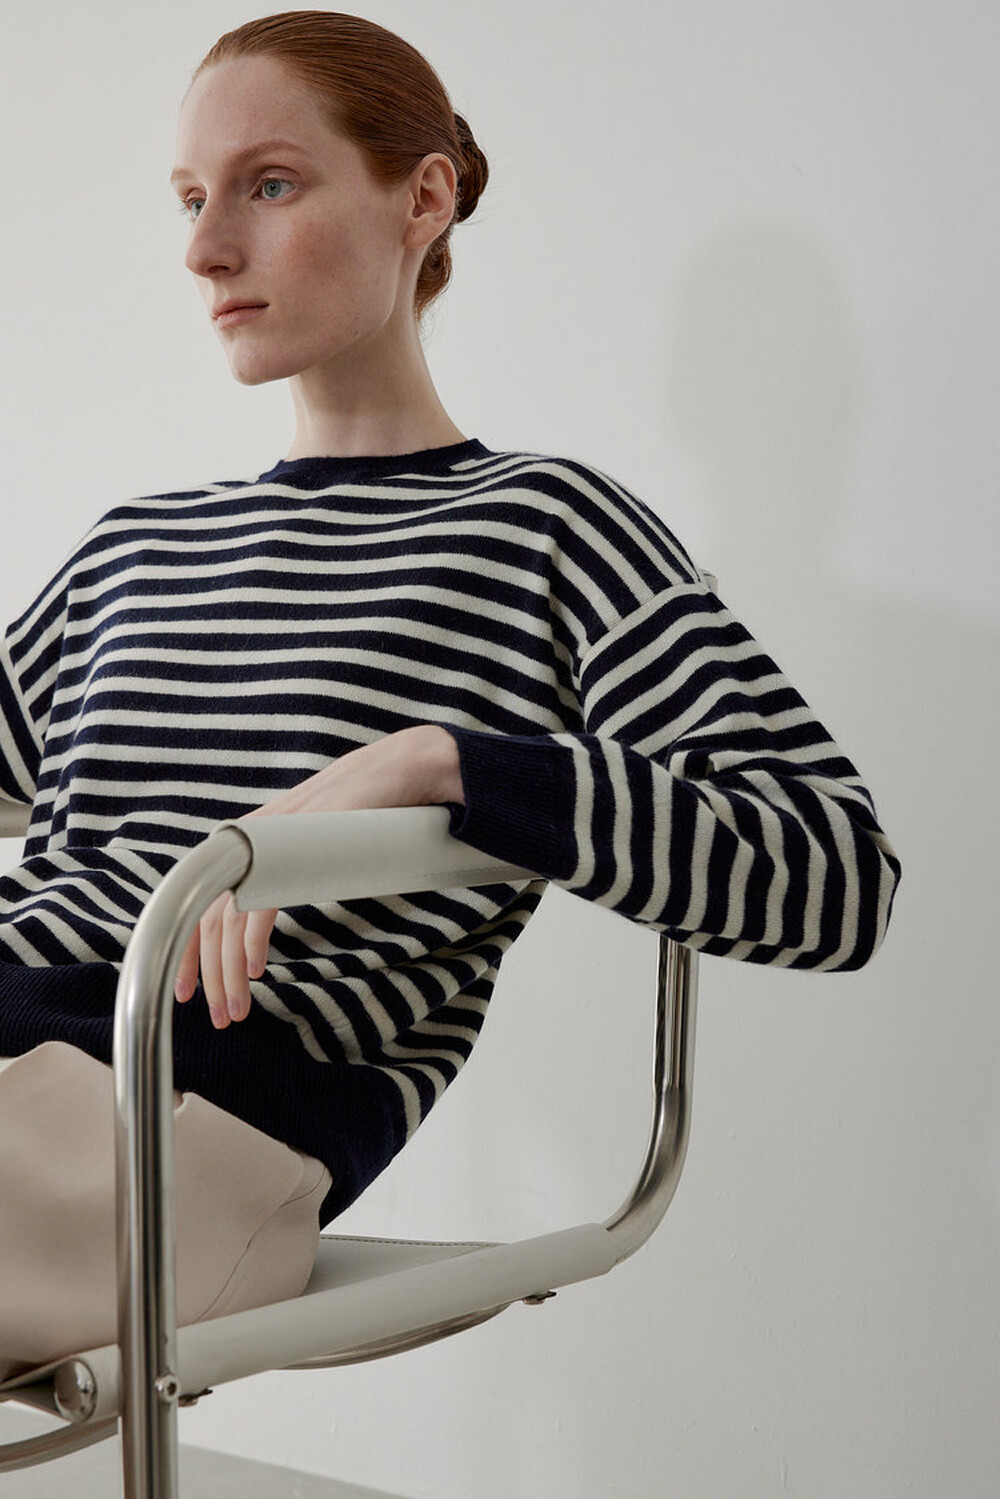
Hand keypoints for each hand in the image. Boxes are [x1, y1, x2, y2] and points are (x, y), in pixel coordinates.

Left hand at [174, 725, 462, 1028]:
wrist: (398, 772)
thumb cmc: (361, 812)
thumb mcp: (310, 846)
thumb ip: (287, 870)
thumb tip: (275, 905)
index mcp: (245, 842)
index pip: (197, 902)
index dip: (186, 950)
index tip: (189, 990)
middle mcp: (246, 841)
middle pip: (204, 919)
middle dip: (206, 975)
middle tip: (218, 1016)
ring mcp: (268, 844)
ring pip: (228, 920)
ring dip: (228, 973)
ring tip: (237, 1008)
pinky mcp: (293, 849)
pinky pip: (259, 906)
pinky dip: (252, 943)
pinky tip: (256, 971)